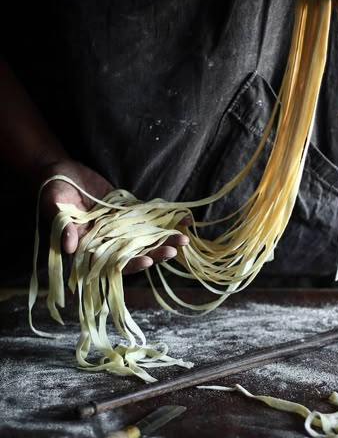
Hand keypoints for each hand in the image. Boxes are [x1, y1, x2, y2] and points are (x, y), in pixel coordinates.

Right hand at [39, 159, 188, 273]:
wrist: (60, 173)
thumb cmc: (52, 191)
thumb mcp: (54, 205)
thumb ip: (62, 226)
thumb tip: (69, 247)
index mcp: (90, 247)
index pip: (113, 262)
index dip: (131, 264)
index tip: (148, 261)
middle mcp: (108, 241)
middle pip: (136, 252)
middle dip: (156, 252)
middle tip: (175, 249)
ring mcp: (121, 227)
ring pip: (147, 237)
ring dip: (166, 237)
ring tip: (185, 236)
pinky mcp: (129, 212)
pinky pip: (151, 217)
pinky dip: (167, 218)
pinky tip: (185, 218)